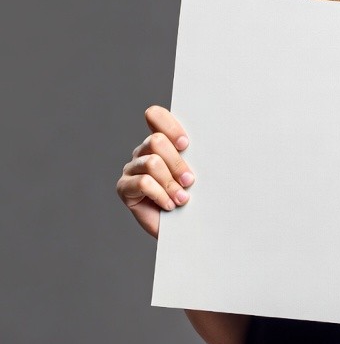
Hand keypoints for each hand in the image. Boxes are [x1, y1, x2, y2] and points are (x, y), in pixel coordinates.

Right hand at [116, 106, 194, 237]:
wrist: (184, 227)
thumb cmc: (193, 196)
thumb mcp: (196, 170)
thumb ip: (194, 154)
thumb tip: (212, 139)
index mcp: (160, 141)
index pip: (155, 115)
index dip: (169, 126)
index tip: (186, 144)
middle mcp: (142, 151)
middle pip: (155, 141)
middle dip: (177, 162)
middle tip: (189, 180)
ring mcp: (131, 168)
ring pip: (151, 162)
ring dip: (171, 182)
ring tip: (182, 198)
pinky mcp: (124, 188)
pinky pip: (143, 183)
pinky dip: (160, 194)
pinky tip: (169, 205)